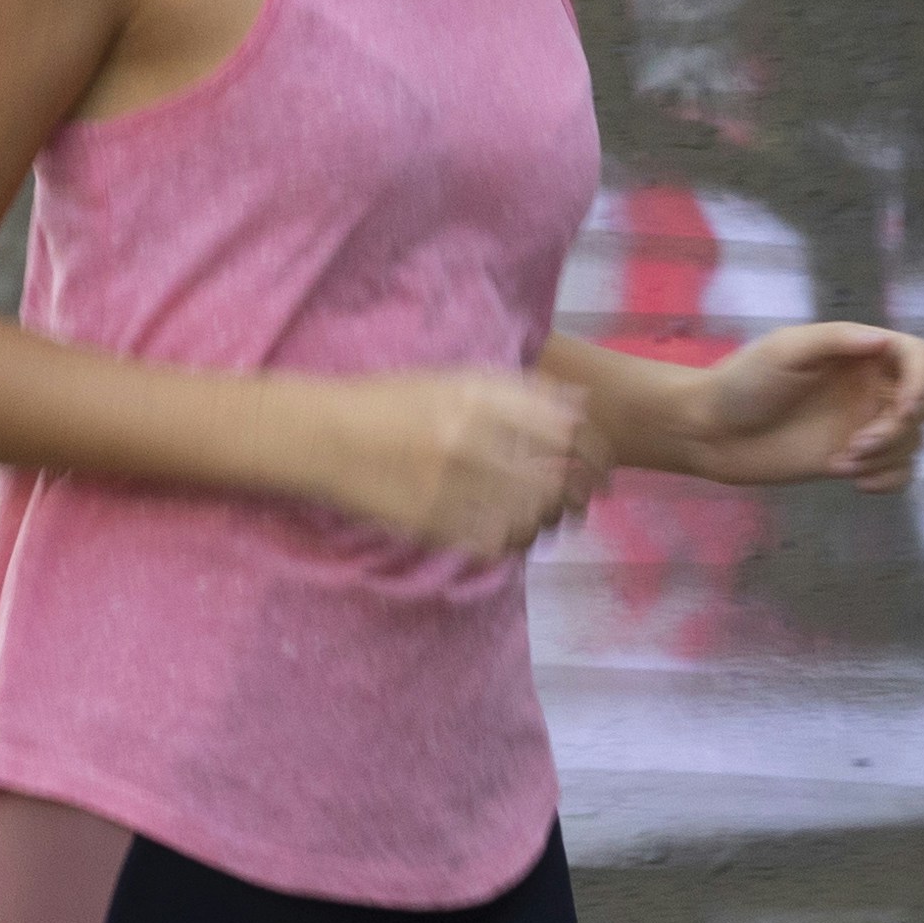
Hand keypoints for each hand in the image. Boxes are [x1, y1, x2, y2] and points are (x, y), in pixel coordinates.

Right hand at [314, 365, 601, 561]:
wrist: (321, 434)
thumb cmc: (390, 402)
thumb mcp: (453, 378)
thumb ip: (516, 391)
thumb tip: (579, 406)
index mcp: (481, 394)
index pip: (566, 430)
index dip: (595, 453)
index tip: (602, 466)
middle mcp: (472, 436)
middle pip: (556, 478)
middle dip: (578, 496)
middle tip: (581, 503)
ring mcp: (451, 482)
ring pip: (529, 516)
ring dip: (545, 523)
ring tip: (546, 522)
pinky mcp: (431, 520)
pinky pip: (493, 542)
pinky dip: (510, 543)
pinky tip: (509, 537)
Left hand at [666, 319, 923, 490]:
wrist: (710, 432)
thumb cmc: (743, 383)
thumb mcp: (786, 350)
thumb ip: (836, 340)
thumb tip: (884, 340)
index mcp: (859, 353)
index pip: (920, 356)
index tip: (903, 408)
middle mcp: (868, 387)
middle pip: (923, 405)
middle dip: (897, 429)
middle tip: (856, 443)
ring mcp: (861, 425)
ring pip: (912, 442)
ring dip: (886, 456)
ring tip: (841, 462)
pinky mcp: (851, 460)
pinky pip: (898, 471)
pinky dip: (889, 479)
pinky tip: (855, 482)